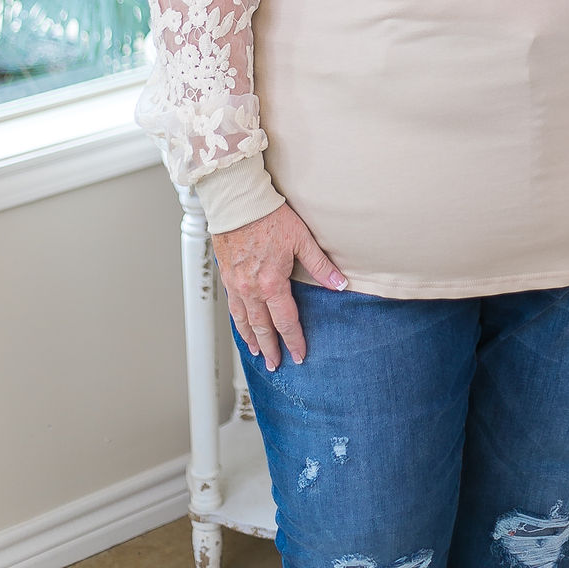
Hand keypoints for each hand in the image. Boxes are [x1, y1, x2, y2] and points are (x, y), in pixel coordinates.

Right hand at [212, 203, 347, 370]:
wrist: (238, 203)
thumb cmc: (269, 217)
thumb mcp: (302, 240)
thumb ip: (321, 266)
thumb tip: (340, 284)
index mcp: (272, 284)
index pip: (286, 322)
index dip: (294, 340)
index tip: (299, 355)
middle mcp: (252, 290)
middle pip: (263, 328)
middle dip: (271, 348)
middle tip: (276, 364)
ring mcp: (237, 285)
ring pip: (244, 321)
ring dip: (252, 340)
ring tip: (258, 352)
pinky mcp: (227, 276)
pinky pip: (232, 307)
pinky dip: (238, 322)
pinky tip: (242, 325)